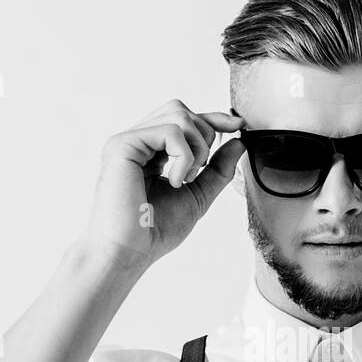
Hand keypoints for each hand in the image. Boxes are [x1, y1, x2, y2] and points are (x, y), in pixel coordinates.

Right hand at [81, 99, 244, 270]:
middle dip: (204, 136)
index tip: (238, 125)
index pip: (183, 120)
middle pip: (181, 110)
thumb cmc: (153, 231)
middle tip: (198, 171)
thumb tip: (238, 141)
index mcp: (149, 152)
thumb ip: (217, 169)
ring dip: (196, 146)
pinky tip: (176, 181)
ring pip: (178, 115)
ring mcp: (127, 141)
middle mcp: (136, 142)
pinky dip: (184, 156)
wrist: (128, 251)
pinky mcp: (122, 145)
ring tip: (186, 178)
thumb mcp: (197, 195)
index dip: (213, 118)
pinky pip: (170, 130)